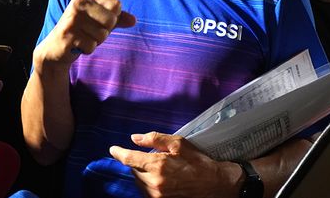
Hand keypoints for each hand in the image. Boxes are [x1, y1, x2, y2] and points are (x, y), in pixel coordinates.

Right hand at [35, 0, 136, 67]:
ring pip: (102, 34)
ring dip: (96, 40)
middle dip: (105, 30)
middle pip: (111, 19)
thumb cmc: (82, 29)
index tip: (99, 19)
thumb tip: (133, 20)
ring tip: (83, 37)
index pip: (116, 5)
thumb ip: (119, 18)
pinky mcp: (68, 34)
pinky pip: (92, 45)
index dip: (112, 17)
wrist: (56, 46)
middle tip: (90, 31)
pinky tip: (78, 44)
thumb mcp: (100, 20)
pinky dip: (88, 48)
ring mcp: (72, 18)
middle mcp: (78, 2)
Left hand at [109, 132, 242, 197]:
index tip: (113, 149)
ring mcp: (156, 195)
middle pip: (133, 171)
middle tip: (151, 158)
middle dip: (138, 163)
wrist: (215, 185)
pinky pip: (146, 192)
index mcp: (157, 165)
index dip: (119, 153)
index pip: (129, 159)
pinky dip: (149, 185)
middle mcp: (153, 182)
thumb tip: (135, 138)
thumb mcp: (179, 144)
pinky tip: (160, 180)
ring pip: (139, 183)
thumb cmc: (198, 162)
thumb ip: (155, 139)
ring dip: (143, 175)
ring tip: (159, 170)